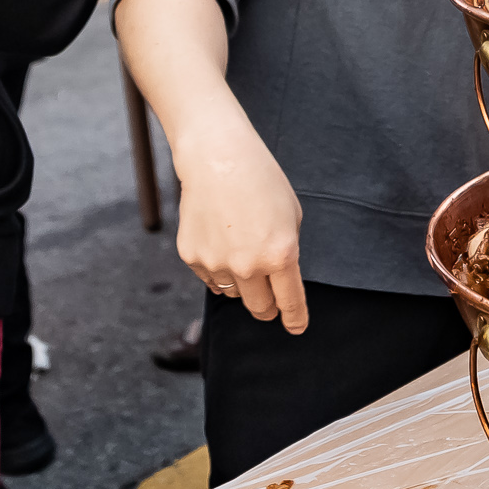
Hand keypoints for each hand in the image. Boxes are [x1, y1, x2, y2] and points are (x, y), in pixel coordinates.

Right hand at [172, 115, 308, 332]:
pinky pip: (211, 279)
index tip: (296, 329)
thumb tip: (278, 280)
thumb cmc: (262, 182)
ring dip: (243, 284)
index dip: (294, 319)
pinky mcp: (192, 257)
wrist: (218, 159)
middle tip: (271, 300)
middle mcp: (248, 265)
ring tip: (243, 251)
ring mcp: (216, 263)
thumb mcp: (291, 216)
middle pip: (260, 308)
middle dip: (268, 307)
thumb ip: (287, 252)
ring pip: (234, 294)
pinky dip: (219, 270)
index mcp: (280, 255)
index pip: (290, 302)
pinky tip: (222, 243)